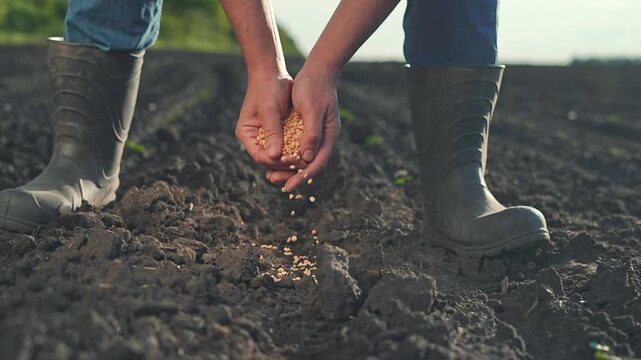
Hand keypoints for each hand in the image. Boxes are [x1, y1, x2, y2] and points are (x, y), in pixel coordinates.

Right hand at [235, 71, 302, 169]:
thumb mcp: (270, 110)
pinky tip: (308, 153)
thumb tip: (274, 156)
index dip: (276, 162)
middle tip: (303, 165)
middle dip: (285, 165)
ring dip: (292, 160)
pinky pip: (287, 146)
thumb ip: (272, 132)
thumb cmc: (267, 87)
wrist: (272, 72)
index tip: (292, 159)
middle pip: (269, 160)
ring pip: (279, 156)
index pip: (260, 156)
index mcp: (246, 134)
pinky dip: (296, 150)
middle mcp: (254, 138)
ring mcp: (266, 136)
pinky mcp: (278, 132)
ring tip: (307, 162)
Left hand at [266, 67, 340, 190]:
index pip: (316, 164)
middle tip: (276, 183)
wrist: (318, 70)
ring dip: (289, 168)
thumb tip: (306, 159)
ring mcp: (318, 134)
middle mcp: (325, 138)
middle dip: (293, 176)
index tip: (288, 187)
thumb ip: (311, 134)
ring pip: (304, 159)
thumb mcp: (311, 110)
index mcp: (329, 136)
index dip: (302, 177)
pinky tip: (275, 158)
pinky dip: (288, 155)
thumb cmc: (314, 87)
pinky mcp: (309, 129)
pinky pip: (298, 148)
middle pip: (310, 165)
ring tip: (272, 175)